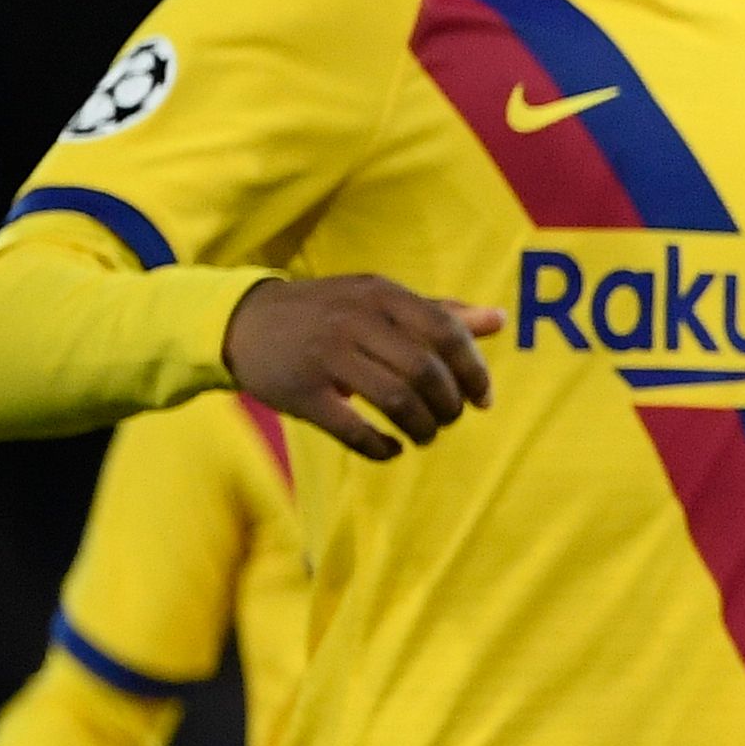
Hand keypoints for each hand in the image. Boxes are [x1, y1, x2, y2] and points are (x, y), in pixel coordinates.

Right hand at [226, 275, 503, 459]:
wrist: (245, 321)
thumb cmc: (329, 313)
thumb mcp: (381, 302)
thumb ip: (439, 312)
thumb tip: (499, 320)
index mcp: (382, 295)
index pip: (446, 332)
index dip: (473, 371)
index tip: (483, 399)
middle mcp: (356, 321)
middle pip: (425, 371)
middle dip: (448, 405)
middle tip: (449, 419)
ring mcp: (326, 355)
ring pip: (396, 400)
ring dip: (422, 428)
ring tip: (424, 435)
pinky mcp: (302, 391)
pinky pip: (354, 429)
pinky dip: (381, 447)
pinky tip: (390, 449)